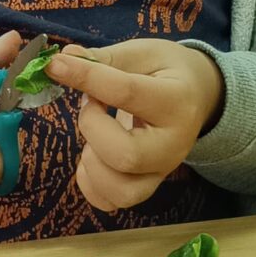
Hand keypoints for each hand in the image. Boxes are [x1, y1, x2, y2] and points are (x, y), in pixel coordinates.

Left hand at [48, 40, 224, 214]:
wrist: (199, 97)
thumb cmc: (166, 73)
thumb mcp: (143, 54)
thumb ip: (104, 59)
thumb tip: (63, 59)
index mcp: (177, 102)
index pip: (127, 93)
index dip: (87, 77)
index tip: (57, 65)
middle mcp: (173, 145)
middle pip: (126, 156)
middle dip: (92, 127)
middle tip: (92, 104)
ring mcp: (162, 172)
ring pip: (120, 190)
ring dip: (92, 162)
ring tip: (95, 135)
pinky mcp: (147, 187)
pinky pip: (111, 202)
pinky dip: (90, 182)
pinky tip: (93, 155)